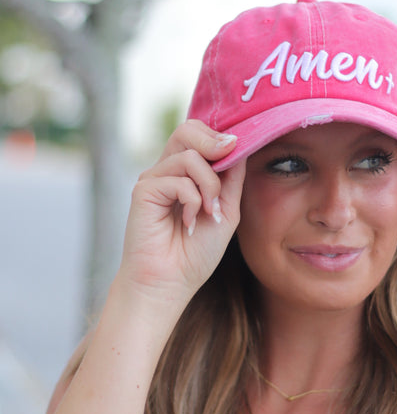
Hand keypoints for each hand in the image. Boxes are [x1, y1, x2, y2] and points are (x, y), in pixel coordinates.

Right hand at [118, 120, 245, 303]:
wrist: (172, 282)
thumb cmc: (196, 252)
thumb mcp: (226, 209)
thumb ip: (231, 177)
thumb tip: (236, 142)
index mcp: (185, 172)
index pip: (199, 134)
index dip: (219, 137)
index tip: (237, 149)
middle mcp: (167, 171)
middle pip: (187, 130)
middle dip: (213, 144)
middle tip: (225, 166)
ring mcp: (153, 178)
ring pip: (189, 156)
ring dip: (209, 186)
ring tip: (208, 212)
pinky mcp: (143, 190)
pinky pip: (178, 180)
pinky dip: (192, 202)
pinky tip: (188, 223)